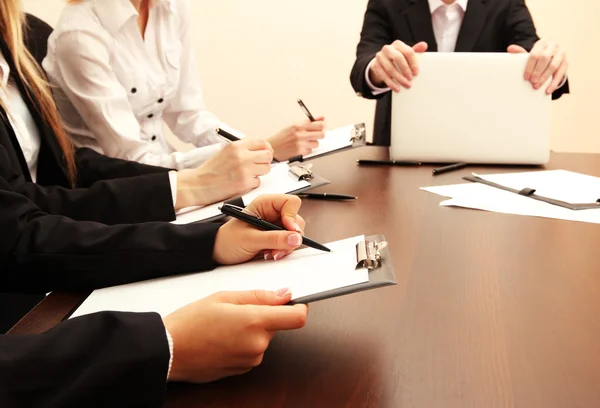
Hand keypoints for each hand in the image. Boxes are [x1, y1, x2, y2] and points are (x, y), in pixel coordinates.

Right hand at [164, 289, 307, 382]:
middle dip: (264, 315)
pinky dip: (242, 342)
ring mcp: (250, 360)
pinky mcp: (242, 370)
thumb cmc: (190, 322)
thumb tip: (284, 294)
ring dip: (251, 330)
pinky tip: (222, 338)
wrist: (168, 350)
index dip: (299, 307)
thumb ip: (259, 295)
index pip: (297, 317)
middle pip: (277, 325)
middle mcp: (257, 345)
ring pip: (262, 338)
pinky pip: (252, 351)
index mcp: (255, 322)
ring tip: (224, 325)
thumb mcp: (224, 297)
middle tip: (237, 309)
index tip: (293, 301)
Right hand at [176, 139, 273, 208]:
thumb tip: (260, 150)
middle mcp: (241, 155)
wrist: (197, 185)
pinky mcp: (244, 183)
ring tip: (247, 175)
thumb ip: (241, 149)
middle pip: (268, 155)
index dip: (266, 149)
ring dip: (259, 173)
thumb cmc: (210, 171)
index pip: (262, 142)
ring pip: (266, 169)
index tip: (264, 154)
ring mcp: (244, 169)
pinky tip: (241, 183)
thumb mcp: (225, 152)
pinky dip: (252, 184)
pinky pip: (258, 182)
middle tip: (258, 166)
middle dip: (265, 161)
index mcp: (235, 146)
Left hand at [213, 194, 304, 263]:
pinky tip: (270, 253)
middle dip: (290, 236)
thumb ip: (274, 238)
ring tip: (271, 252)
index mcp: (265, 204)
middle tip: (278, 247)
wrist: (218, 252)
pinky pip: (289, 242)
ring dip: (286, 246)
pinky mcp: (276, 237)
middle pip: (296, 220)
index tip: (291, 231)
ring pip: (295, 233)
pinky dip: (283, 250)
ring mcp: (275, 225)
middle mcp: (272, 213)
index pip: (291, 203)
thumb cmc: (227, 240)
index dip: (293, 217)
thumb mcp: (250, 239)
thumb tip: (295, 237)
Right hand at [268, 117, 325, 160]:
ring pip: (316, 144)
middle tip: (315, 135)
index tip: (321, 127)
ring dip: (312, 143)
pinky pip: (310, 151)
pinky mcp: (300, 153)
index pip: (319, 124)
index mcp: (298, 125)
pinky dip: (307, 150)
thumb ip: (309, 122)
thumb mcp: (294, 126)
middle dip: (320, 135)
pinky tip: (300, 148)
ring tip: (304, 142)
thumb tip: (322, 118)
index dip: (322, 126)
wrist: (272, 147)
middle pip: (321, 134)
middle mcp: (300, 134)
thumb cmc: (282, 137)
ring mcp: (300, 144)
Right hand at [369, 40, 427, 91]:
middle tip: (411, 79)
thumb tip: (424, 45)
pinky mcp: (375, 66)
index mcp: (398, 44)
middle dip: (405, 69)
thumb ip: (415, 50)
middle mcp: (388, 48)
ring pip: (390, 68)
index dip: (413, 63)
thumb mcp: (406, 54)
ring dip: (399, 78)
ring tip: (406, 85)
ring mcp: (380, 57)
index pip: (408, 51)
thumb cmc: (398, 58)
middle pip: (398, 58)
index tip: (416, 73)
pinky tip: (397, 88)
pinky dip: (391, 83)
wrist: (382, 62)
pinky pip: (383, 76)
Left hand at [507, 40, 567, 94]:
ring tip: (537, 86)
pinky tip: (548, 90)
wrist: (551, 57)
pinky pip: (561, 73)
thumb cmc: (537, 57)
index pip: (535, 54)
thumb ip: (520, 52)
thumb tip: (510, 48)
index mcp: (542, 43)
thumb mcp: (529, 54)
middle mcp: (553, 46)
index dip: (529, 66)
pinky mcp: (566, 62)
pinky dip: (554, 83)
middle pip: (545, 59)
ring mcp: (561, 54)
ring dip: (545, 77)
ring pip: (553, 66)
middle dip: (537, 71)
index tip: (525, 77)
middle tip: (532, 82)